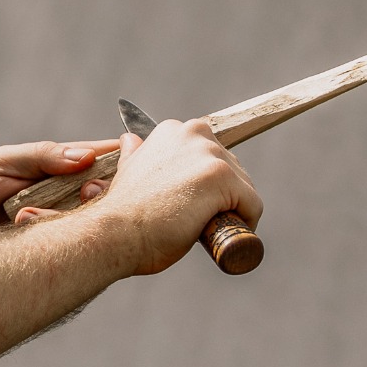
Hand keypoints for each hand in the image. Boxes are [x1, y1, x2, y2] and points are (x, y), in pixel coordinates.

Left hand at [0, 139, 118, 243]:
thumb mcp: (2, 162)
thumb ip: (42, 155)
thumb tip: (85, 156)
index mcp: (62, 165)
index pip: (103, 156)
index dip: (116, 160)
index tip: (104, 166)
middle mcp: (72, 193)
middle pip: (110, 190)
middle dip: (99, 190)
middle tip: (84, 193)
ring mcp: (69, 222)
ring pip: (96, 219)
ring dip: (70, 215)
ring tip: (26, 214)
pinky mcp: (63, 249)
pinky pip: (77, 243)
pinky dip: (59, 237)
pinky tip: (27, 227)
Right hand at [96, 119, 261, 274]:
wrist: (114, 234)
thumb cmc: (122, 214)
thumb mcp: (129, 173)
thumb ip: (137, 154)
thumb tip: (130, 139)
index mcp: (173, 131)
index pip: (211, 157)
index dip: (204, 186)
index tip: (189, 204)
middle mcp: (193, 133)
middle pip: (232, 170)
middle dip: (222, 198)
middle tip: (194, 221)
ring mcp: (209, 154)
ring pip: (244, 188)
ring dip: (232, 211)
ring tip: (201, 228)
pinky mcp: (223, 176)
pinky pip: (253, 205)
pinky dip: (244, 224)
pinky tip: (219, 234)